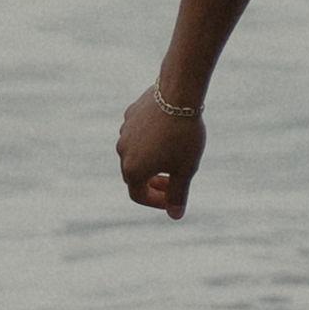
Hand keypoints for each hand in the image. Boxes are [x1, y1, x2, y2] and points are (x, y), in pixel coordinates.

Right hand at [118, 92, 206, 216]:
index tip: (175, 197)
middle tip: (175, 180)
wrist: (178, 94)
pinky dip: (150, 140)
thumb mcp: (185, 169)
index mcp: (133, 170)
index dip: (157, 201)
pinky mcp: (130, 115)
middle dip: (153, 182)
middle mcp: (123, 152)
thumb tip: (175, 215)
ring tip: (174, 154)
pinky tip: (169, 133)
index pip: (139, 196)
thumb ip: (178, 194)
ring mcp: (124, 132)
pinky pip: (138, 133)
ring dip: (151, 160)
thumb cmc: (184, 136)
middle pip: (134, 176)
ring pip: (135, 153)